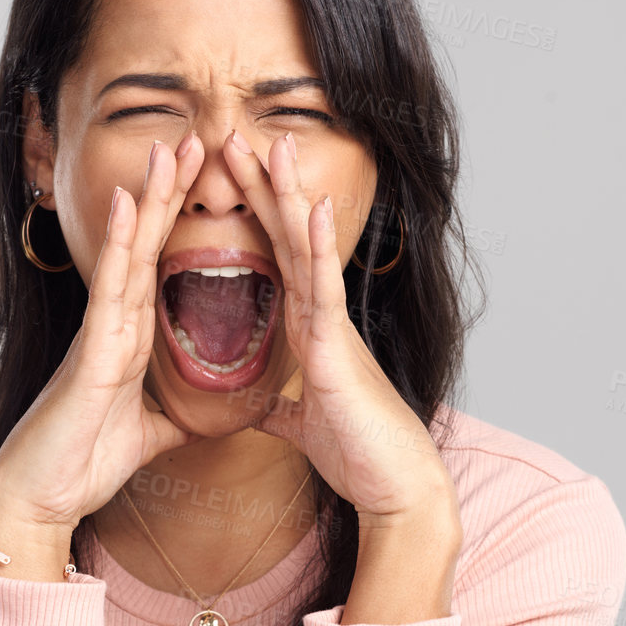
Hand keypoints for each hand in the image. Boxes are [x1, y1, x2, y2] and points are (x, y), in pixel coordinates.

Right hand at [0, 129, 205, 579]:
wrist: (37, 500)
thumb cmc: (80, 466)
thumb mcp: (149, 436)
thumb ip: (178, 415)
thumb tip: (216, 413)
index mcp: (128, 340)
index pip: (159, 267)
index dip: (179, 223)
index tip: (205, 182)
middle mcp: (112, 326)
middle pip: (146, 245)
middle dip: (170, 193)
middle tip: (196, 139)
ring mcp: (99, 333)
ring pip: (129, 253)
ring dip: (150, 199)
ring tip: (170, 148)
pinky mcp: (91, 353)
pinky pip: (109, 288)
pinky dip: (120, 245)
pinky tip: (129, 204)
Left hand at [221, 129, 457, 531]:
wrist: (395, 488)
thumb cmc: (358, 455)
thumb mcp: (303, 427)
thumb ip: (280, 410)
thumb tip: (258, 410)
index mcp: (309, 331)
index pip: (275, 259)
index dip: (255, 215)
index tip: (231, 175)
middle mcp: (321, 318)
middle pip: (286, 239)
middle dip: (263, 188)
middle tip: (236, 136)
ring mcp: (333, 327)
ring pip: (306, 250)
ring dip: (290, 196)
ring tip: (272, 145)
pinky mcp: (340, 349)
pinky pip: (325, 289)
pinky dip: (318, 248)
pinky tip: (314, 207)